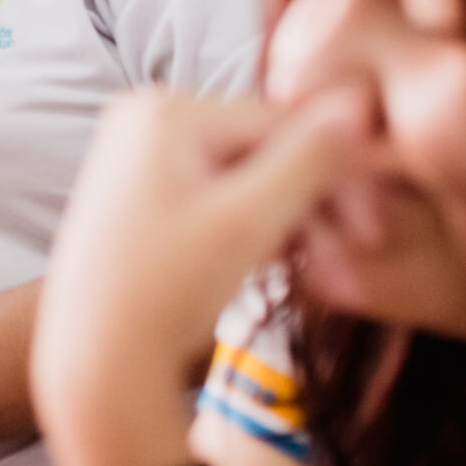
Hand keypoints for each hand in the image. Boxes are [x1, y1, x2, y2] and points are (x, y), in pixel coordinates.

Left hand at [30, 90, 362, 465]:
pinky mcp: (142, 194)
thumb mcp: (247, 222)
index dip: (338, 177)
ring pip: (247, 179)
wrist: (94, 363)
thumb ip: (307, 160)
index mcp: (164, 110)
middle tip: (351, 269)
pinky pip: (219, 197)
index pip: (281, 125)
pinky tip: (278, 268)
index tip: (370, 237)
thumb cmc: (163, 292)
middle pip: (264, 151)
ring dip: (291, 226)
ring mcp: (139, 155)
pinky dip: (254, 230)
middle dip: (314, 210)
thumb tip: (356, 103)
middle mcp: (145, 117)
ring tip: (321, 279)